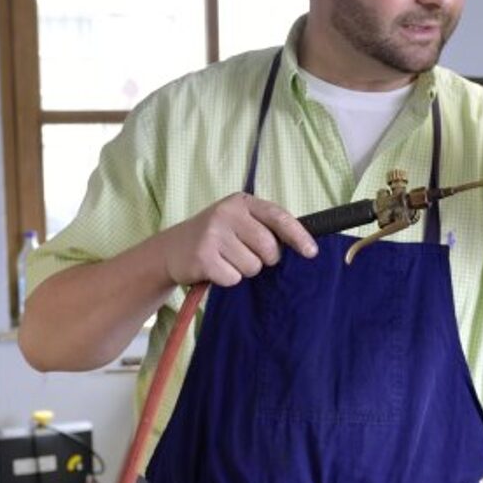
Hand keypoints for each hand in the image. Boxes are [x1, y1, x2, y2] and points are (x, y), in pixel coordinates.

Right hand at [158, 192, 317, 286]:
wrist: (171, 249)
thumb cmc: (215, 237)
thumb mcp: (238, 221)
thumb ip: (264, 226)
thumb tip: (302, 245)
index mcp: (241, 202)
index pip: (279, 217)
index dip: (298, 236)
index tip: (311, 252)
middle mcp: (227, 213)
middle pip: (269, 248)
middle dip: (264, 259)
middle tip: (245, 254)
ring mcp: (213, 234)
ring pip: (252, 266)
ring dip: (243, 270)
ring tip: (226, 260)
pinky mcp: (202, 257)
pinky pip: (233, 278)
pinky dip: (227, 279)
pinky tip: (215, 268)